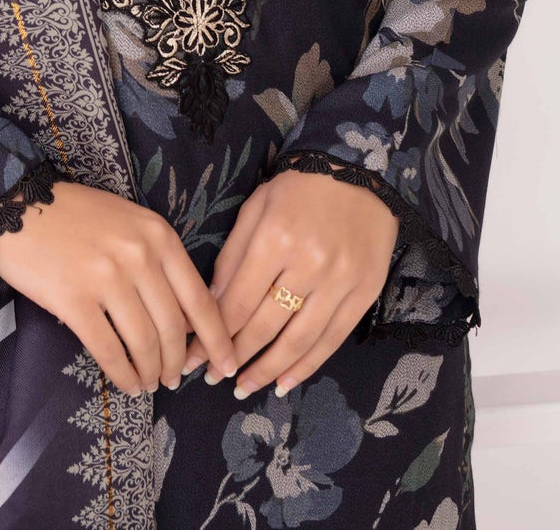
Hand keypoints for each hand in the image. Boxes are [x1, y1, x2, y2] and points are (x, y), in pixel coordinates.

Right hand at [0, 177, 238, 396]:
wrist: (17, 206)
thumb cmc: (76, 215)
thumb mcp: (130, 223)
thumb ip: (160, 259)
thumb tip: (186, 317)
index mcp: (158, 235)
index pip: (200, 298)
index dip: (217, 339)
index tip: (226, 364)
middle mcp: (138, 255)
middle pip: (173, 328)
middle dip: (179, 363)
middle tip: (176, 380)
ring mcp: (106, 278)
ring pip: (144, 343)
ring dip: (152, 372)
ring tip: (151, 383)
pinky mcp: (74, 301)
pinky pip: (109, 351)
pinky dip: (123, 375)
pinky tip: (127, 383)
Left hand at [180, 169, 399, 396]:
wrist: (358, 172)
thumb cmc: (298, 188)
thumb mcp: (256, 209)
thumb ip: (233, 256)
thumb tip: (210, 304)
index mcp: (275, 239)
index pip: (237, 301)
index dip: (213, 334)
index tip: (194, 358)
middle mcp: (308, 265)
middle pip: (265, 325)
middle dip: (234, 357)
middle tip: (212, 378)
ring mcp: (340, 282)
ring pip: (298, 341)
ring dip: (267, 371)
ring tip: (242, 387)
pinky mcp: (364, 294)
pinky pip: (332, 340)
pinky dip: (306, 367)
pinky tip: (284, 383)